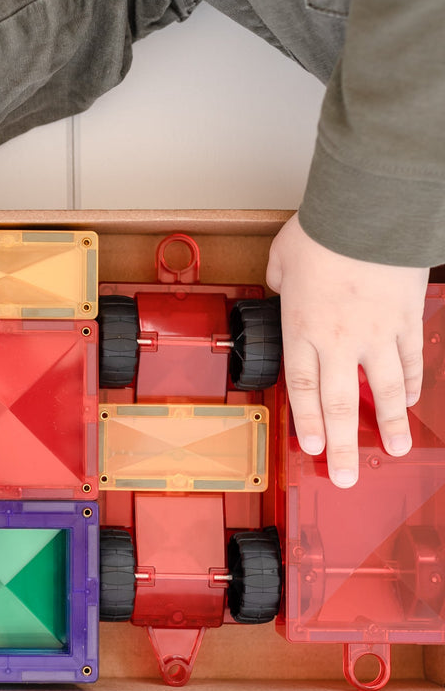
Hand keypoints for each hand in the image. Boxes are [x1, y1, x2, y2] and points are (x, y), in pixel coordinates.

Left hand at [266, 214, 428, 487]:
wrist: (368, 214)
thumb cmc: (322, 232)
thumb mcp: (281, 259)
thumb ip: (279, 282)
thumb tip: (281, 287)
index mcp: (301, 328)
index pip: (301, 387)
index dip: (307, 422)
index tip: (312, 449)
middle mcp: (339, 339)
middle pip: (339, 403)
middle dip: (343, 445)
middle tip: (347, 477)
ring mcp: (377, 333)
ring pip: (383, 390)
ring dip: (387, 423)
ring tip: (393, 450)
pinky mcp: (407, 321)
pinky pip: (411, 360)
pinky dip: (411, 383)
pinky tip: (411, 402)